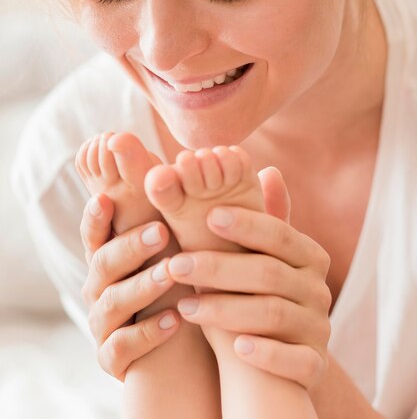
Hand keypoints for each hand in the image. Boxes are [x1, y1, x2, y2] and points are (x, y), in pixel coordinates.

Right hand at [80, 194, 180, 381]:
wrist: (182, 350)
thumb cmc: (176, 285)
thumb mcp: (172, 251)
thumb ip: (166, 215)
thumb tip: (177, 164)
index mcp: (107, 258)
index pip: (95, 234)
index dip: (96, 218)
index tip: (104, 199)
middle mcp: (98, 288)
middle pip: (104, 263)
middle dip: (130, 246)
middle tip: (161, 231)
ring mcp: (102, 324)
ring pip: (113, 302)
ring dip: (143, 285)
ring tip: (171, 274)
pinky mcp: (112, 357)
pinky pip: (123, 345)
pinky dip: (148, 332)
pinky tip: (174, 321)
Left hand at [167, 167, 331, 389]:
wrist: (272, 360)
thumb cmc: (253, 295)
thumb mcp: (256, 256)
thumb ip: (257, 218)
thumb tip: (267, 169)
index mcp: (308, 255)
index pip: (278, 233)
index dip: (245, 224)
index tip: (207, 216)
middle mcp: (318, 288)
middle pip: (269, 272)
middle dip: (219, 267)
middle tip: (176, 264)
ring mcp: (319, 327)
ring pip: (274, 313)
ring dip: (227, 309)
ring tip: (185, 307)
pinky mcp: (316, 365)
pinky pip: (296, 360)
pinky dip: (267, 353)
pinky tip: (236, 349)